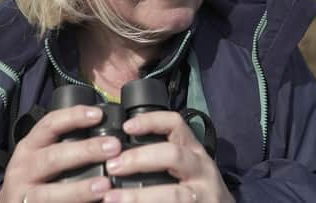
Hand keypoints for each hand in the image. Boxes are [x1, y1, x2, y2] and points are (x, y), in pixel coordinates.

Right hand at [0, 105, 121, 202]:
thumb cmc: (34, 180)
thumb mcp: (41, 157)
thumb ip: (64, 146)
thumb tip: (104, 137)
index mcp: (29, 147)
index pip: (50, 124)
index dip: (74, 116)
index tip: (98, 114)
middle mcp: (23, 168)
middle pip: (54, 157)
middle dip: (85, 151)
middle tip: (113, 147)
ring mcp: (23, 195)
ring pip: (50, 193)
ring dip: (80, 189)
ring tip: (105, 186)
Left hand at [102, 111, 232, 202]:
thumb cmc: (197, 186)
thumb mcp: (186, 165)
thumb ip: (160, 156)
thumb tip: (116, 153)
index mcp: (193, 150)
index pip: (176, 124)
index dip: (151, 121)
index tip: (127, 126)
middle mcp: (201, 168)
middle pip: (172, 155)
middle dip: (139, 159)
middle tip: (113, 166)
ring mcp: (203, 194)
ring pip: (173, 193)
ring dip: (139, 196)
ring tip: (113, 198)